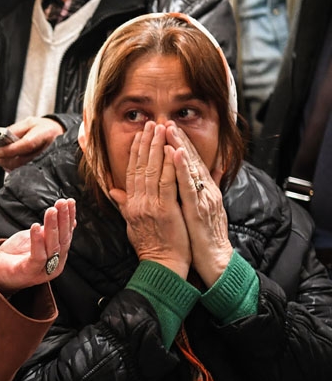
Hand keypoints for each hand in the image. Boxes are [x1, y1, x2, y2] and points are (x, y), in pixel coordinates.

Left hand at [0, 117, 63, 172]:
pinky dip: (10, 166)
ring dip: (4, 163)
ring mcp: (42, 161)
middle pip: (19, 161)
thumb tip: (0, 137)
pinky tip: (8, 159)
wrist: (56, 136)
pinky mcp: (37, 168)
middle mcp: (44, 149)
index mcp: (44, 134)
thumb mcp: (30, 122)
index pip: (26, 144)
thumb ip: (14, 129)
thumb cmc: (43, 129)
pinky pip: (20, 171)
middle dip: (2, 158)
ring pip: (18, 168)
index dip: (9, 149)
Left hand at [0, 198, 75, 294]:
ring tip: (51, 210)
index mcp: (57, 257)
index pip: (66, 235)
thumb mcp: (36, 240)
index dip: (69, 218)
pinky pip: (37, 256)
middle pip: (62, 240)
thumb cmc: (14, 256)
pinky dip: (37, 240)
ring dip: (52, 226)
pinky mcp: (29, 273)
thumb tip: (72, 221)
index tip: (70, 201)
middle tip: (62, 202)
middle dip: (63, 219)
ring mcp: (42, 271)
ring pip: (52, 246)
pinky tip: (35, 226)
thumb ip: (51, 232)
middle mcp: (54, 265)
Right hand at [106, 121, 190, 277]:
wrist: (161, 264)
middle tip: (151, 124)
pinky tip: (172, 150)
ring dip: (157, 148)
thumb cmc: (150, 246)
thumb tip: (114, 192)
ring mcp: (151, 205)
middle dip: (146, 143)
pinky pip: (167, 183)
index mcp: (131, 204)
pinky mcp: (165, 210)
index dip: (136, 152)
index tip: (140, 135)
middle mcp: (138, 202)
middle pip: (141, 167)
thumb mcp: (132, 223)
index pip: (132, 172)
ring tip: (162, 129)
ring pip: (153, 171)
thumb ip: (125, 205)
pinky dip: (170, 165)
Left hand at [169, 123, 231, 287]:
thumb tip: (208, 173)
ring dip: (180, 147)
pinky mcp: (199, 209)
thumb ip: (202, 191)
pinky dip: (183, 168)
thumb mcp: (202, 210)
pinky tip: (177, 154)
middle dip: (178, 140)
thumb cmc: (204, 237)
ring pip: (191, 168)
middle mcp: (206, 190)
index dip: (180, 145)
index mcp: (204, 190)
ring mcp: (204, 198)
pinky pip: (190, 185)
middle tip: (165, 121)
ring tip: (169, 129)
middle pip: (191, 160)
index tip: (167, 129)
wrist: (214, 259)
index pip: (190, 163)